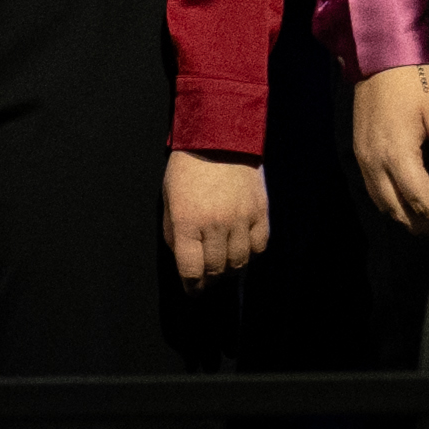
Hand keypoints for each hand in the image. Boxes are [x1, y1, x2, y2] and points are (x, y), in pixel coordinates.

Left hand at [165, 150, 269, 284]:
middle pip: (215, 269)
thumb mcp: (169, 200)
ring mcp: (240, 219)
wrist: (219, 138)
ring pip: (239, 261)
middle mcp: (214, 225)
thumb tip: (185, 257)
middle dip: (210, 279)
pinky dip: (251, 253)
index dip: (192, 286)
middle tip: (208, 278)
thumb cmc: (187, 169)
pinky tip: (243, 249)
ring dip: (231, 269)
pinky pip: (259, 245)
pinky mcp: (259, 211)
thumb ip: (174, 232)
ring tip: (226, 266)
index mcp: (186, 223)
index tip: (193, 290)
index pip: (191, 269)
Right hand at [351, 61, 428, 235]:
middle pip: (398, 209)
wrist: (378, 55)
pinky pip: (373, 189)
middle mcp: (375, 162)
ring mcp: (363, 158)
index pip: (420, 199)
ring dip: (405, 217)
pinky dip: (390, 203)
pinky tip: (406, 202)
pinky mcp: (359, 151)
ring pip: (382, 203)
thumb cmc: (414, 78)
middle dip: (422, 225)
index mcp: (397, 153)